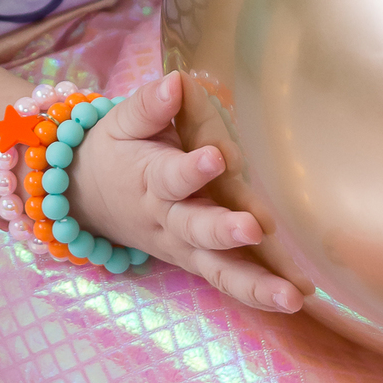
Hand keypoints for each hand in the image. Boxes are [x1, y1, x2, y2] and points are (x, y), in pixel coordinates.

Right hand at [70, 73, 302, 313]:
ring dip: (253, 284)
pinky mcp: (197, 261)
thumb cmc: (116, 151)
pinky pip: (227, 281)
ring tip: (289, 295)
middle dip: (224, 230)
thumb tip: (176, 82)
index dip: (192, 169)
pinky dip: (257, 295)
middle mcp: (168, 218)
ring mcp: (184, 246)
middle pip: (196, 228)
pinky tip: (295, 301)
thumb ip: (150, 105)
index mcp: (149, 177)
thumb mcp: (122, 122)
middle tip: (253, 228)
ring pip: (217, 269)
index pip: (171, 175)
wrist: (88, 198)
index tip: (216, 156)